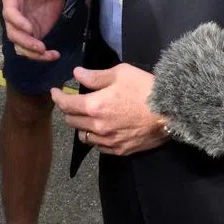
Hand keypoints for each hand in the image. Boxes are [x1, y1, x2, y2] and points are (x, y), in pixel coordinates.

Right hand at [1, 0, 66, 60]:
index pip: (10, 13)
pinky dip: (41, 55)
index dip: (18, 22)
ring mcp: (23, 26)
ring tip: (47, 53)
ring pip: (21, 45)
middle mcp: (14, 14)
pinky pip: (33, 48)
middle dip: (25, 42)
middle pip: (13, 33)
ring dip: (31, 52)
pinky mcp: (34, 33)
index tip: (30, 29)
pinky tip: (53, 55)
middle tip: (40, 47)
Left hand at [51, 64, 169, 155]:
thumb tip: (77, 74)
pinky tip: (100, 129)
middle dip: (67, 110)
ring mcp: (108, 141)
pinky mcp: (119, 150)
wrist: (168, 111)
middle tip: (71, 101)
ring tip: (86, 116)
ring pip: (83, 136)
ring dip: (80, 125)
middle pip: (72, 121)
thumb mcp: (120, 73)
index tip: (55, 91)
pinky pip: (98, 146)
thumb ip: (95, 76)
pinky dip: (94, 137)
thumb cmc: (144, 87)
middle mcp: (97, 127)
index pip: (66, 104)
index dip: (58, 97)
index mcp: (95, 106)